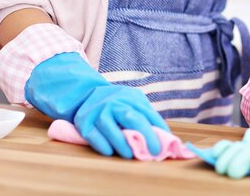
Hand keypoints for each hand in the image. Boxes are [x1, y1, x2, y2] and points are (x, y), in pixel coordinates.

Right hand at [25, 52, 167, 157]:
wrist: (86, 94)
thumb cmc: (117, 104)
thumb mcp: (133, 102)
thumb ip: (145, 116)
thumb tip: (164, 136)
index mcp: (131, 98)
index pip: (147, 113)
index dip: (157, 128)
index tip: (164, 144)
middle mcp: (115, 102)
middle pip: (131, 117)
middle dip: (144, 134)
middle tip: (154, 150)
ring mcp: (98, 111)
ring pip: (110, 126)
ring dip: (121, 142)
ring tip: (130, 155)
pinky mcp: (84, 122)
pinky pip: (92, 134)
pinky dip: (101, 143)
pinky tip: (109, 152)